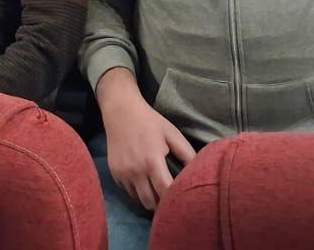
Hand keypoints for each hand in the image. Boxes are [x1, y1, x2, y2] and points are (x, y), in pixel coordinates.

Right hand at [96, 68, 195, 211]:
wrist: (121, 111)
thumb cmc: (150, 122)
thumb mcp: (172, 133)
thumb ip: (186, 153)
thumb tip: (198, 171)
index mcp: (152, 162)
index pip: (165, 192)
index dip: (174, 199)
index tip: (180, 198)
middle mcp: (136, 171)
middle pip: (150, 202)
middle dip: (160, 203)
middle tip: (168, 196)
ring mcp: (123, 173)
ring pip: (137, 199)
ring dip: (147, 196)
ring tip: (155, 188)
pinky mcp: (114, 173)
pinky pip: (127, 190)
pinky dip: (135, 189)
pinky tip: (141, 179)